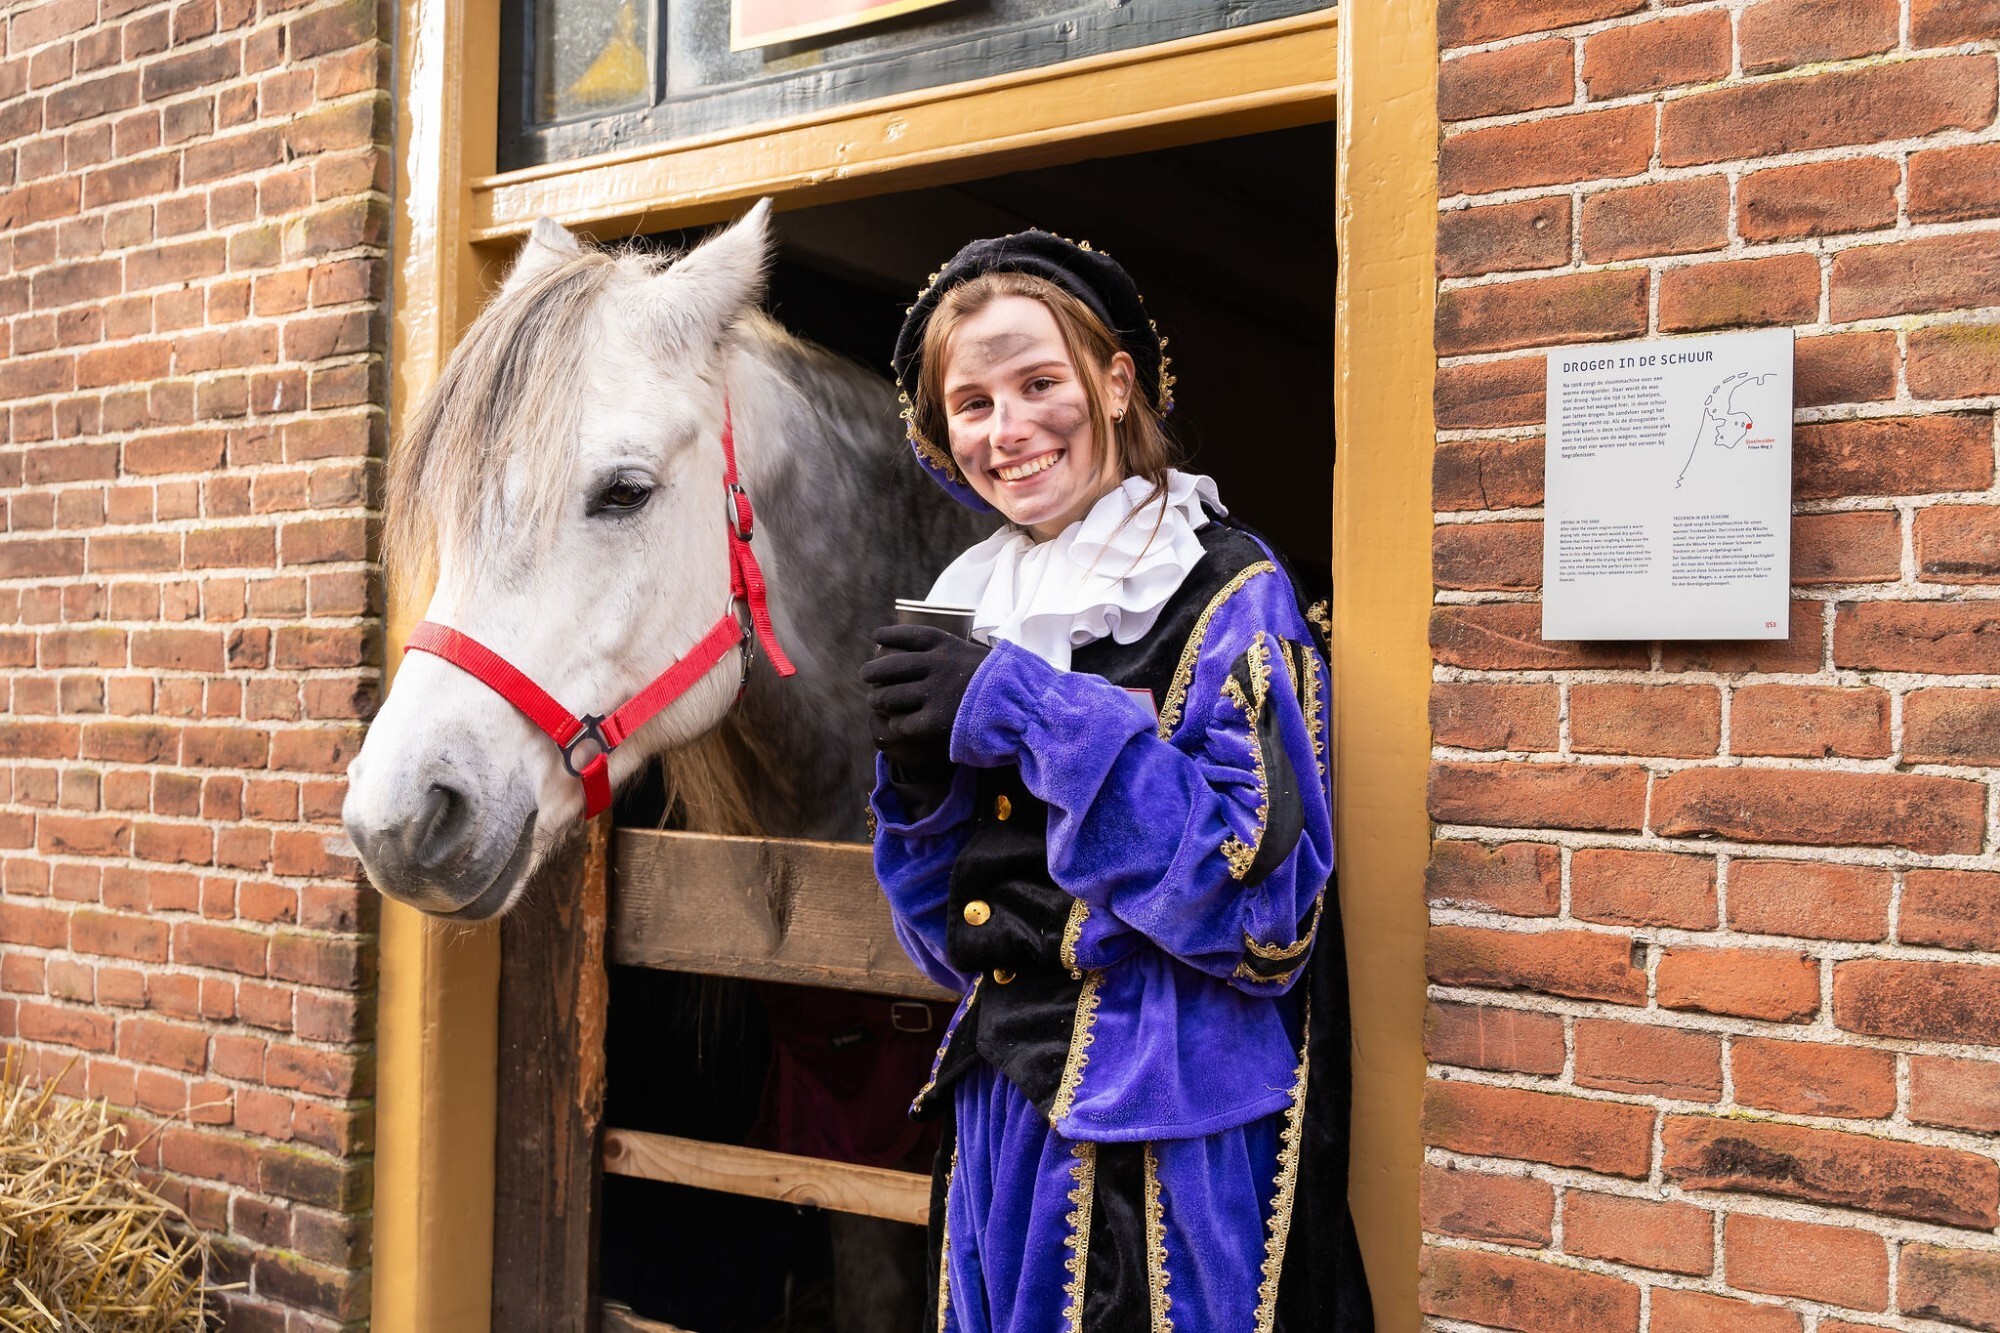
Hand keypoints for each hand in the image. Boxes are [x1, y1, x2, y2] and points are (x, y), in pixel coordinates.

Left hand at [861, 624, 989, 768]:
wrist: (1022, 706)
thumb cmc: (1003, 683)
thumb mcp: (978, 656)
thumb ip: (953, 655)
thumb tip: (932, 656)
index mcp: (947, 645)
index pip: (908, 635)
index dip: (888, 635)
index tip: (875, 636)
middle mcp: (935, 666)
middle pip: (889, 666)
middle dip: (872, 671)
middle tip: (865, 676)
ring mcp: (932, 693)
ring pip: (889, 696)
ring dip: (878, 700)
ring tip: (875, 701)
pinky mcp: (933, 721)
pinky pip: (901, 723)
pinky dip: (895, 724)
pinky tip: (894, 724)